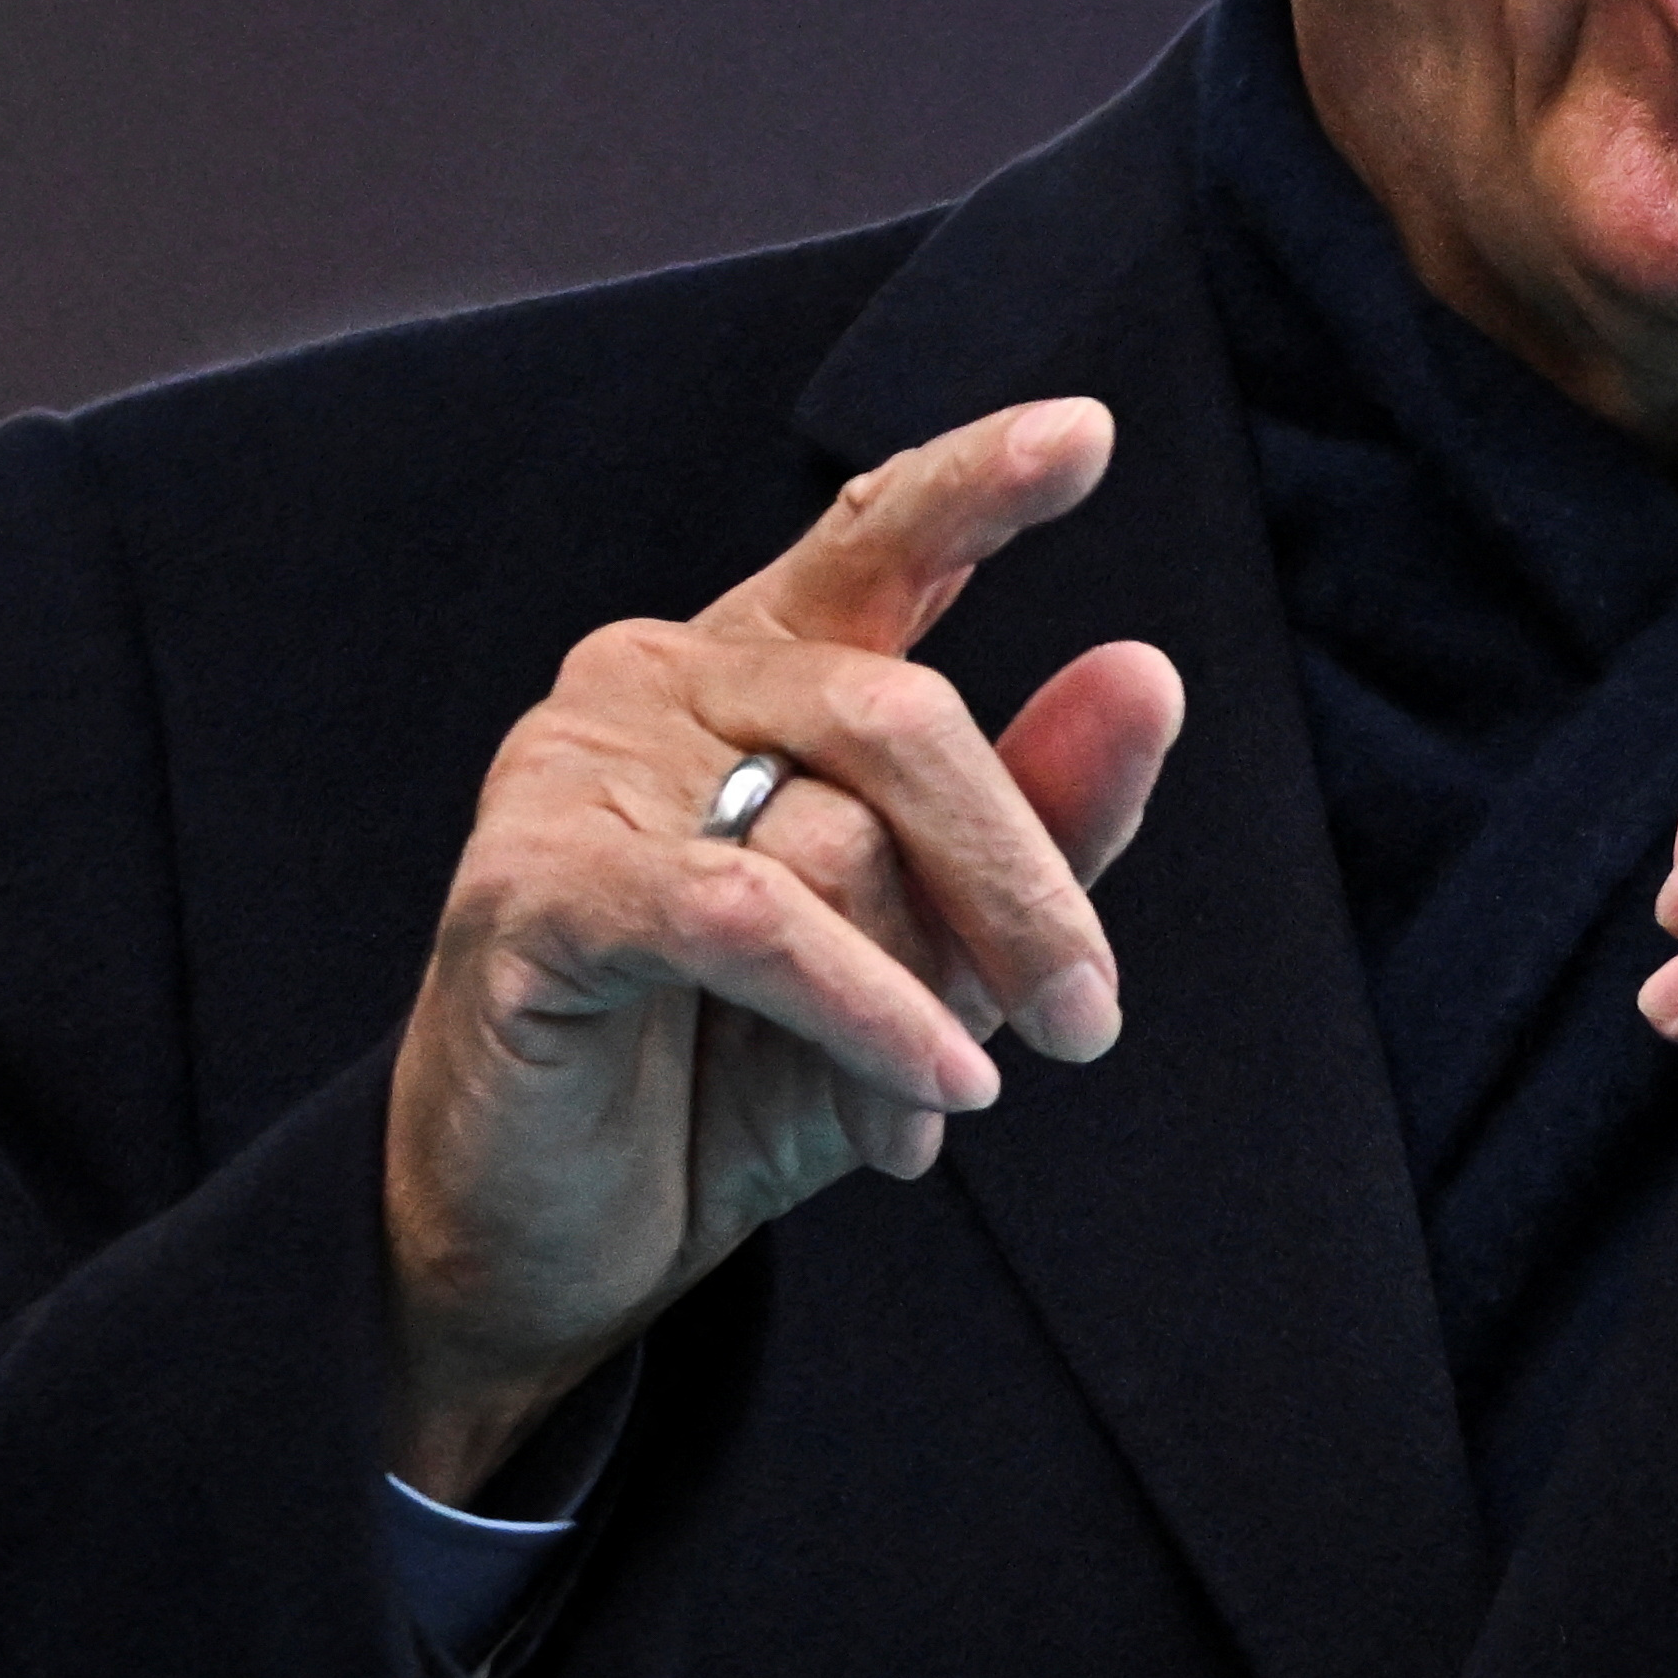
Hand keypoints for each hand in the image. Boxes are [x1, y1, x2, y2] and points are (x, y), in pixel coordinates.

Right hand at [381, 400, 1184, 1499]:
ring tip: (944, 1101)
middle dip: (1021, 875)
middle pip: (903, 715)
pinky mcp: (531, 887)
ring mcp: (578, 771)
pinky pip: (749, 917)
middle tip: (1088, 1019)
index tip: (1086, 435)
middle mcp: (659, 680)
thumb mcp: (928, 955)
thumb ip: (1037, 822)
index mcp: (758, 668)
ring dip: (924, 986)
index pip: (874, 535)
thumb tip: (1147, 674)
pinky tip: (929, 1100)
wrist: (551, 1241)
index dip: (976, 482)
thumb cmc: (734, 1073)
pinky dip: (864, 1009)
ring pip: (834, 826)